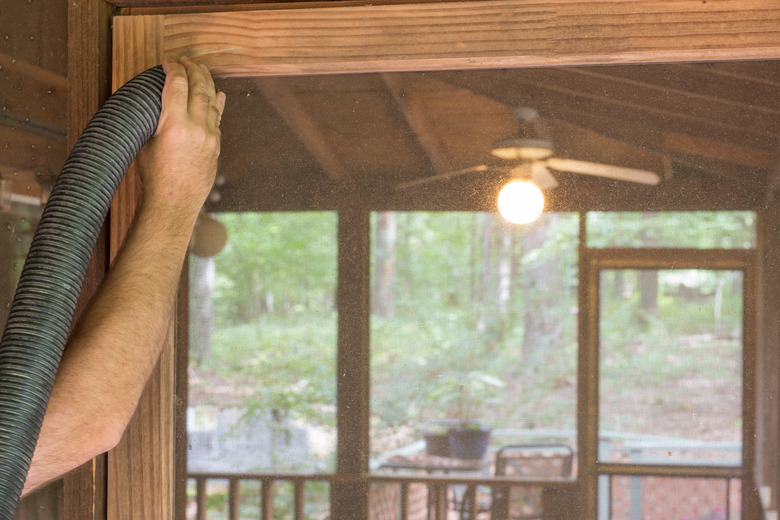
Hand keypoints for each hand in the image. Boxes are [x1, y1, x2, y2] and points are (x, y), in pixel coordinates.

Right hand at [137, 57, 225, 214]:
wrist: (175, 203)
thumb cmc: (155, 177)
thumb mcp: (146, 144)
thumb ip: (156, 121)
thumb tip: (157, 104)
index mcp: (173, 125)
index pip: (176, 85)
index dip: (173, 70)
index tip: (168, 63)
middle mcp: (195, 128)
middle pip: (198, 88)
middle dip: (193, 70)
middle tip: (186, 60)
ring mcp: (209, 137)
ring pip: (211, 101)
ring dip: (207, 83)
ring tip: (202, 70)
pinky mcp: (216, 146)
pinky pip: (218, 119)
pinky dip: (217, 104)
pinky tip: (219, 95)